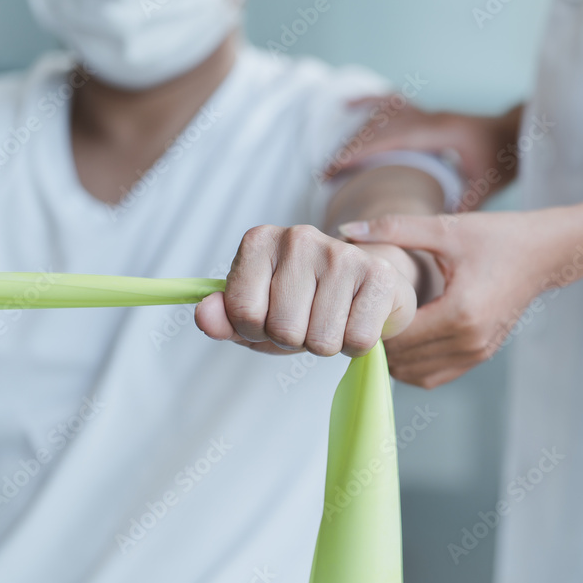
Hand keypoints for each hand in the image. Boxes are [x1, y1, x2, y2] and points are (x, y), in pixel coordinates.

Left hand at [195, 224, 415, 356]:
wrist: (369, 284)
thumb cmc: (307, 302)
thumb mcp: (258, 313)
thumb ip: (224, 318)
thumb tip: (204, 315)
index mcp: (260, 241)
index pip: (242, 312)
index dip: (255, 331)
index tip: (270, 317)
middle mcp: (298, 238)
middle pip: (283, 330)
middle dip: (294, 340)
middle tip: (307, 320)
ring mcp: (340, 253)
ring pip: (321, 341)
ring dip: (326, 345)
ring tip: (332, 319)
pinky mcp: (378, 274)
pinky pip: (356, 340)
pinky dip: (355, 345)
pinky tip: (356, 319)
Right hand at [333, 99, 523, 210]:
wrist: (518, 134)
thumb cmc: (503, 160)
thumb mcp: (484, 185)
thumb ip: (461, 205)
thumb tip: (434, 231)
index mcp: (439, 133)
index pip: (390, 139)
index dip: (359, 152)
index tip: (333, 168)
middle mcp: (429, 119)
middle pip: (379, 128)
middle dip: (350, 150)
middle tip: (325, 175)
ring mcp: (427, 114)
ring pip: (382, 116)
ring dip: (357, 134)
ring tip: (335, 160)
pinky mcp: (427, 116)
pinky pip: (392, 105)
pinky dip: (369, 104)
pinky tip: (347, 105)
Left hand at [338, 211, 582, 387]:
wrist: (544, 254)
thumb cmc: (497, 238)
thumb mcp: (446, 228)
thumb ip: (395, 229)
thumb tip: (345, 230)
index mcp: (460, 312)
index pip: (398, 337)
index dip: (370, 326)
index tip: (354, 306)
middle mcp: (470, 341)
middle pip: (403, 360)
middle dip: (377, 343)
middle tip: (359, 317)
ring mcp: (476, 353)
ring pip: (415, 374)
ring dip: (394, 357)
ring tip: (380, 327)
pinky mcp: (479, 357)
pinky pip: (433, 376)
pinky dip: (412, 364)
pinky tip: (404, 337)